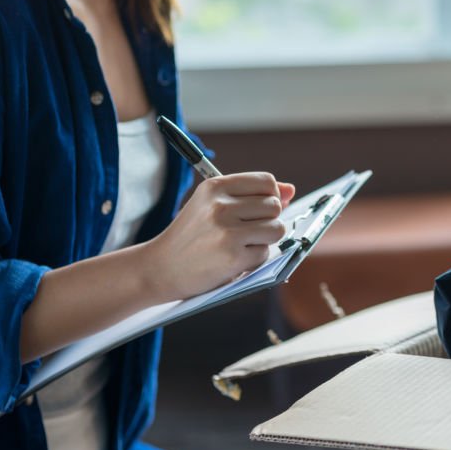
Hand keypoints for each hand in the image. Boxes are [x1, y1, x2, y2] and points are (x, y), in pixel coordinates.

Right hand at [142, 173, 294, 301]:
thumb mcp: (212, 205)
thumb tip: (290, 190)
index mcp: (215, 186)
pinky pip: (266, 253)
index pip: (266, 182)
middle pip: (275, 206)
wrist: (160, 267)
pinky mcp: (233, 256)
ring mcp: (227, 231)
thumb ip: (251, 195)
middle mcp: (221, 205)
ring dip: (264, 240)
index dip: (270, 197)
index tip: (257, 209)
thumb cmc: (192, 235)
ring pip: (276, 229)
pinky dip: (254, 260)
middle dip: (267, 221)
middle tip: (245, 231)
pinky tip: (232, 260)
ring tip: (240, 245)